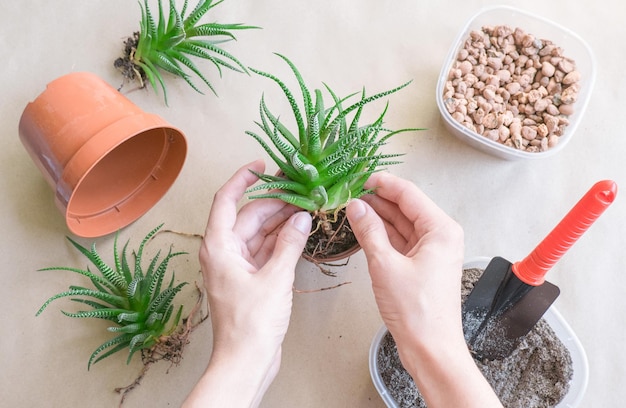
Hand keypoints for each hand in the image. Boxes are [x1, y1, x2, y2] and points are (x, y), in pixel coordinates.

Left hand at [183, 160, 311, 407]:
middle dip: (274, 202)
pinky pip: (265, 250)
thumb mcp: (274, 278)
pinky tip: (300, 232)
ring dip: (280, 221)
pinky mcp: (251, 279)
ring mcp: (238, 266)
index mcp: (219, 247)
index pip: (227, 200)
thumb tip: (301, 218)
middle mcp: (225, 252)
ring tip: (306, 208)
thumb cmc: (251, 324)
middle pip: (249, 216)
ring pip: (259, 232)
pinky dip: (281, 240)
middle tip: (301, 191)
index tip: (262, 166)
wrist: (246, 361)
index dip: (243, 179)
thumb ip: (289, 244)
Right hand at [346, 172, 501, 406]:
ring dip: (377, 217)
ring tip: (351, 208)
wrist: (430, 349)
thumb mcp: (385, 265)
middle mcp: (439, 236)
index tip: (359, 178)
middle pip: (405, 207)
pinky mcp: (421, 265)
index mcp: (440, 229)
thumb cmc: (416, 311)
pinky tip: (363, 228)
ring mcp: (430, 251)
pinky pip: (400, 241)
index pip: (409, 194)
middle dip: (377, 200)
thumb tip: (355, 206)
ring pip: (401, 224)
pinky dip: (382, 235)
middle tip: (349, 193)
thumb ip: (369, 230)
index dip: (382, 183)